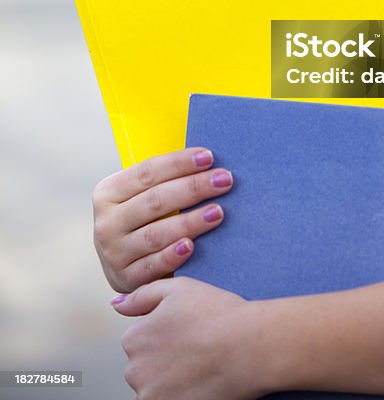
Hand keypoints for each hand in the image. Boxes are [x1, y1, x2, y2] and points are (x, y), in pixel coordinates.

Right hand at [93, 148, 232, 292]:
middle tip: (224, 181)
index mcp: (108, 192)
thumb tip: (207, 159)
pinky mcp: (124, 279)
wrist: (124, 265)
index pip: (147, 172)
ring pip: (155, 234)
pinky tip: (191, 246)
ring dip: (189, 222)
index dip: (179, 163)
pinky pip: (152, 266)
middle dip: (193, 188)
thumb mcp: (140, 196)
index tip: (209, 156)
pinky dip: (172, 256)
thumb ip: (164, 179)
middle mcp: (106, 222)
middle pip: (155, 200)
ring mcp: (113, 253)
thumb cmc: (143, 219)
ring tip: (217, 212)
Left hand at [113, 278, 261, 399]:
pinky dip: (181, 393)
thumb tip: (116, 304)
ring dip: (172, 380)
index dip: (167, 334)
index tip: (189, 332)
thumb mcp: (178, 288)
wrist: (249, 346)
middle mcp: (134, 370)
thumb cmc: (218, 314)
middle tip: (197, 349)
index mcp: (133, 338)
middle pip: (146, 366)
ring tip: (201, 365)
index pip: (141, 340)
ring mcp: (150, 395)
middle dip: (165, 360)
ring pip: (156, 387)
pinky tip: (200, 382)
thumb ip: (142, 295)